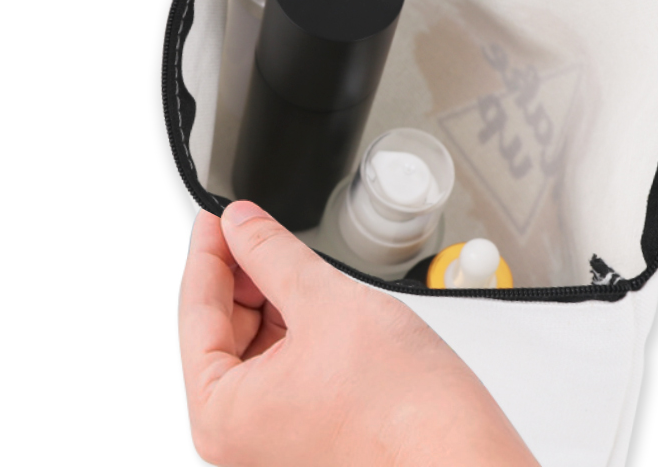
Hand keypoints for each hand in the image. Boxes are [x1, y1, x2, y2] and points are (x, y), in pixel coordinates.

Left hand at [179, 201, 539, 466]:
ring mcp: (272, 435)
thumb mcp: (324, 301)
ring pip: (254, 344)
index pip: (196, 310)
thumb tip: (241, 224)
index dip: (209, 251)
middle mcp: (238, 435)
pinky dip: (293, 324)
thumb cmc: (402, 407)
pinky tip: (313, 295)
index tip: (219, 215)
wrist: (462, 453)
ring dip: (270, 297)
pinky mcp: (304, 428)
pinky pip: (282, 363)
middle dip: (242, 273)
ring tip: (296, 260)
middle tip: (257, 225)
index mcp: (221, 413)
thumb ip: (272, 254)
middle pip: (221, 328)